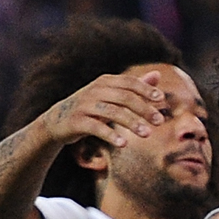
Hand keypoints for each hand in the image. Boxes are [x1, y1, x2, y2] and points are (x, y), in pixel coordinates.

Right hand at [39, 70, 167, 148]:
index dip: (145, 89)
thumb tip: (157, 74)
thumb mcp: (111, 95)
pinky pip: (96, 128)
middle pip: (124, 97)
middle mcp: (95, 90)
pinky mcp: (76, 121)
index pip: (129, 82)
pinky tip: (124, 144)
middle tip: (159, 121)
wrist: (57, 121)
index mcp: (105, 82)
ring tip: (147, 134)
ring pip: (112, 112)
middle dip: (144, 109)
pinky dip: (111, 135)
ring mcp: (84, 105)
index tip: (161, 99)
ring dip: (132, 123)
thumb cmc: (91, 107)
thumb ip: (134, 86)